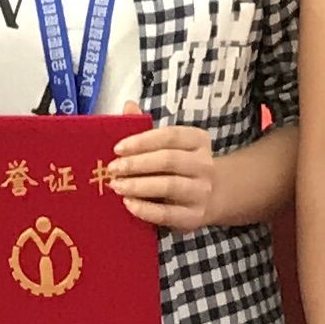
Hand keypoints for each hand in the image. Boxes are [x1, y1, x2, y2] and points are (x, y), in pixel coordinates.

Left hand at [104, 120, 222, 233]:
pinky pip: (168, 213)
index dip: (142, 140)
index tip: (117, 148)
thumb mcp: (169, 146)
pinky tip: (128, 204)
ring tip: (117, 186)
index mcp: (198, 140)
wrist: (212, 198)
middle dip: (137, 164)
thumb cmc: (180, 166)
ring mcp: (202, 192)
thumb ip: (147, 128)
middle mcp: (204, 164)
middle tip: (112, 169)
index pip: (170, 136)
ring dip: (139, 186)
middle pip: (169, 160)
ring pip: (169, 186)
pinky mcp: (195, 217)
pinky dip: (146, 209)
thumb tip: (128, 106)